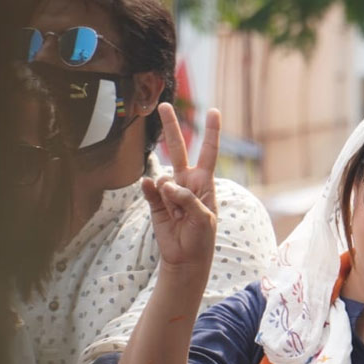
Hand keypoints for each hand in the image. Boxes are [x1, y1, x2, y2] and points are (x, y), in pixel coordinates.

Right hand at [141, 103, 220, 270]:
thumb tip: (165, 183)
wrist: (185, 257)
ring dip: (167, 193)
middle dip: (171, 127)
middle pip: (178, 149)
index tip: (214, 111)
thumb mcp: (204, 218)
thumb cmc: (202, 237)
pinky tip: (154, 195)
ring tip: (176, 213)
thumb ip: (187, 198)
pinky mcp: (154, 201)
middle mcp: (186, 181)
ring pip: (162, 176)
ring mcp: (169, 190)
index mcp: (204, 182)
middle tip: (163, 105)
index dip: (211, 132)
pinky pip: (149, 189)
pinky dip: (150, 192)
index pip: (208, 152)